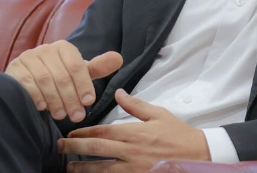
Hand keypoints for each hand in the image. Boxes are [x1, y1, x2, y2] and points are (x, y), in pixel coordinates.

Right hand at [5, 40, 121, 121]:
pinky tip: (44, 108)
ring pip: (45, 81)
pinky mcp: (15, 69)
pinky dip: (37, 97)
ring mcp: (28, 58)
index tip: (89, 102)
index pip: (76, 66)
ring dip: (55, 101)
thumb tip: (118, 58)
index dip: (84, 85)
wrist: (30, 79)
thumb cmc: (61, 76)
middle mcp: (45, 49)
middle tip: (77, 116)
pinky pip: (27, 84)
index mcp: (64, 48)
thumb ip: (98, 67)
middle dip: (71, 98)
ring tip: (62, 115)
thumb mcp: (81, 72)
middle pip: (61, 76)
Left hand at [60, 89, 210, 171]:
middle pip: (95, 149)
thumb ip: (136, 105)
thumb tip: (120, 92)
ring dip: (81, 168)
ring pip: (100, 169)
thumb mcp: (159, 114)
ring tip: (68, 167)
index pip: (102, 131)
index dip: (83, 132)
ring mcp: (132, 168)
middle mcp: (130, 150)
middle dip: (74, 148)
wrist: (197, 155)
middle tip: (59, 148)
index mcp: (135, 132)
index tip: (70, 132)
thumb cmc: (178, 134)